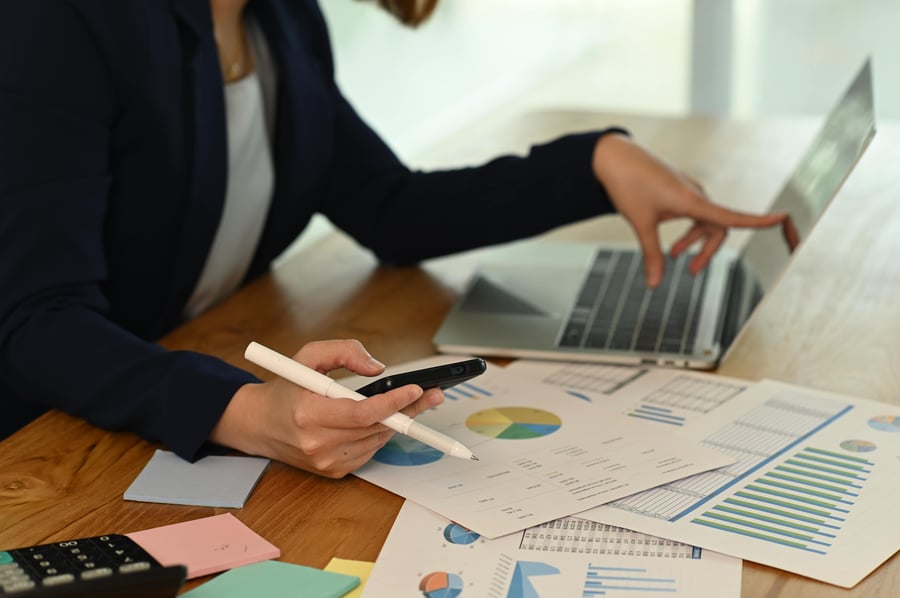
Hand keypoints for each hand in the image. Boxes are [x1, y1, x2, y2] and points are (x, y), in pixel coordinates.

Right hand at [210, 339, 443, 477]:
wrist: (261, 424)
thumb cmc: (288, 387)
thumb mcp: (309, 356)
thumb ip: (344, 351)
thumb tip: (378, 368)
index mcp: (308, 414)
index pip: (361, 412)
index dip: (392, 402)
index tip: (416, 389)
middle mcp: (317, 443)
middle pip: (376, 427)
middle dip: (408, 409)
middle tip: (434, 394)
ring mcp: (326, 461)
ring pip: (377, 439)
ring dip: (396, 421)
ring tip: (412, 403)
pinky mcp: (334, 471)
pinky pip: (369, 450)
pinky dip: (379, 433)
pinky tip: (381, 419)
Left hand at [592, 133, 791, 286]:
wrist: (614, 157)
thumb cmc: (628, 186)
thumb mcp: (641, 224)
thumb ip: (651, 255)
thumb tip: (655, 285)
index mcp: (693, 201)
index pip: (732, 217)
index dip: (758, 222)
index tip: (782, 219)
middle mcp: (696, 194)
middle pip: (718, 227)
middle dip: (707, 250)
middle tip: (689, 272)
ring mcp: (688, 190)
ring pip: (705, 220)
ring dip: (695, 240)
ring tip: (674, 256)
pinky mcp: (679, 188)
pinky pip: (695, 212)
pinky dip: (688, 229)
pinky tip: (671, 240)